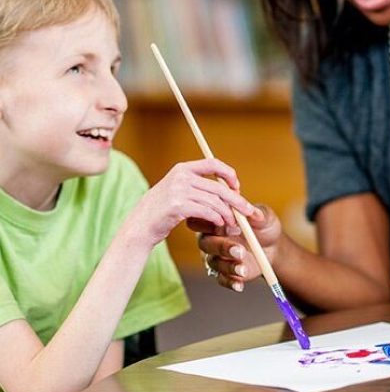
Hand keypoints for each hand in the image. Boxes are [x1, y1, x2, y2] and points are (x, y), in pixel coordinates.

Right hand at [130, 158, 256, 245]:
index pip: (213, 163)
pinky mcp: (178, 206)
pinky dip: (217, 219)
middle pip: (219, 186)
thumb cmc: (161, 213)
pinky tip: (220, 225)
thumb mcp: (177, 192)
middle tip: (248, 211)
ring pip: (215, 201)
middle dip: (237, 200)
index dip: (229, 174)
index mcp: (182, 169)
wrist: (139, 227)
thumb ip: (196, 187)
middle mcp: (181, 176)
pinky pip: (207, 211)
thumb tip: (227, 190)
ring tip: (233, 225)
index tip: (237, 188)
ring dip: (228, 215)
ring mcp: (178, 190)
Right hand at [188, 204, 281, 290]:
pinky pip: (222, 279)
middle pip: (205, 244)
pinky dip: (230, 282)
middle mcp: (212, 239)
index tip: (228, 224)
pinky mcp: (224, 273)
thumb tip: (255, 212)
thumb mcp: (264, 217)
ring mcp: (217, 257)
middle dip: (221, 247)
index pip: (201, 220)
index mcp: (216, 221)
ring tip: (243, 269)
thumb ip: (258, 214)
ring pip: (213, 263)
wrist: (273, 247)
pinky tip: (240, 283)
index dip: (210, 222)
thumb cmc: (263, 226)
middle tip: (239, 250)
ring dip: (228, 266)